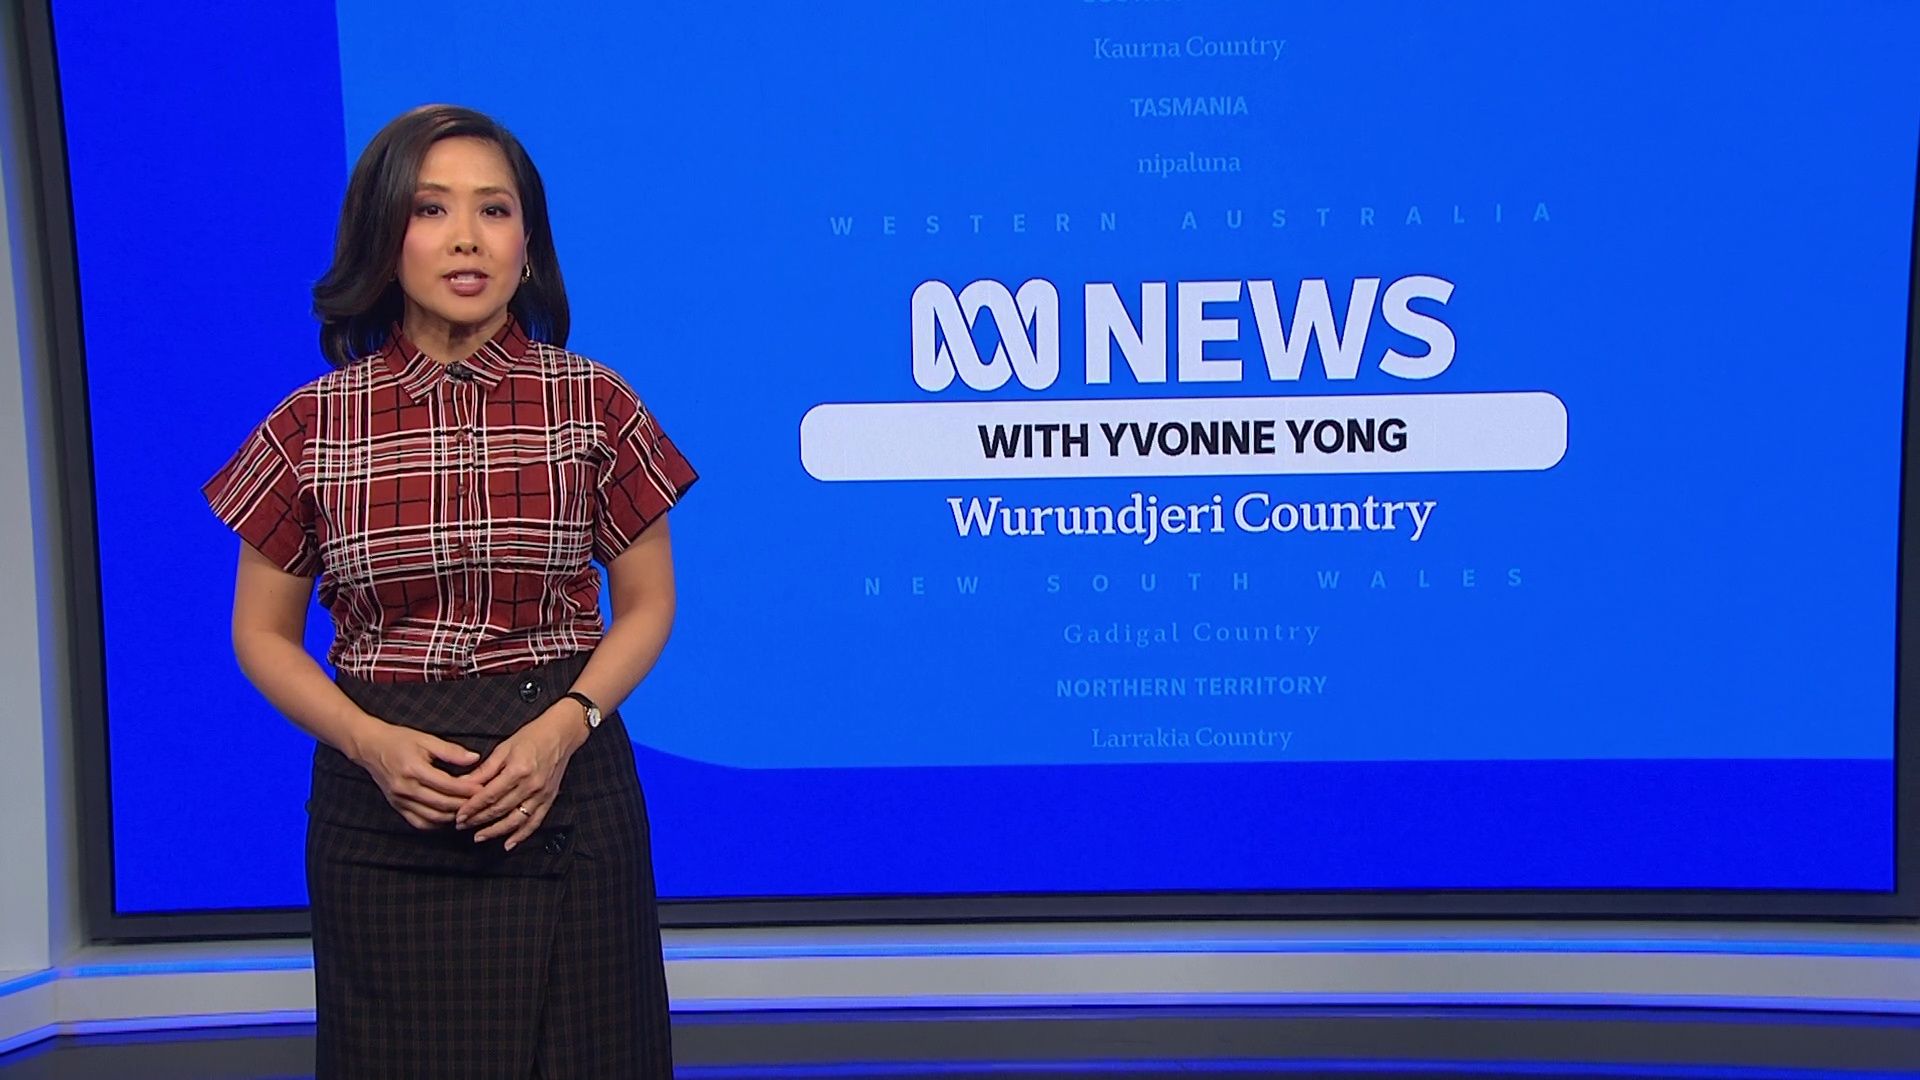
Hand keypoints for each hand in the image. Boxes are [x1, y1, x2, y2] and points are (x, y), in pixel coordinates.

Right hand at [348, 720, 483, 830]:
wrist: (369, 747)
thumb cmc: (398, 740)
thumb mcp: (425, 739)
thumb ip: (451, 751)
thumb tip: (475, 758)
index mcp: (414, 769)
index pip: (448, 785)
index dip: (468, 789)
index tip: (484, 789)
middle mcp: (406, 788)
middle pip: (442, 804)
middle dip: (465, 804)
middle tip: (481, 801)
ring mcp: (400, 800)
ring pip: (433, 817)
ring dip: (452, 816)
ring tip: (468, 809)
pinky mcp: (397, 806)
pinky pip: (419, 822)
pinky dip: (436, 823)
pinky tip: (448, 816)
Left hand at [455, 704, 587, 848]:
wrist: (562, 733)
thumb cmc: (532, 736)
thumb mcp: (504, 748)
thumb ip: (485, 769)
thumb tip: (463, 783)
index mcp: (518, 770)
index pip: (489, 795)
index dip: (472, 807)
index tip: (458, 815)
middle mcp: (531, 785)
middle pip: (500, 809)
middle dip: (478, 820)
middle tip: (461, 826)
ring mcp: (542, 794)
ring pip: (515, 820)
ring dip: (496, 831)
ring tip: (479, 837)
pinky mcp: (549, 799)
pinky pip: (535, 822)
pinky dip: (521, 835)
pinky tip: (508, 844)